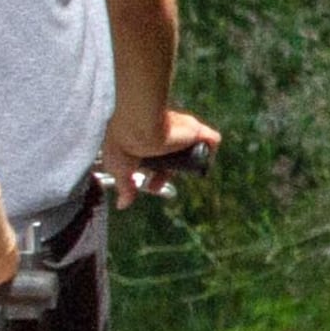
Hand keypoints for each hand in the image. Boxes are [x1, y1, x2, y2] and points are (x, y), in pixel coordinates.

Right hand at [103, 107, 219, 204]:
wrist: (140, 126)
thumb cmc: (124, 142)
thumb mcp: (119, 168)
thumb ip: (124, 187)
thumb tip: (122, 205)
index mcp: (142, 140)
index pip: (154, 159)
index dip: (155, 176)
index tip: (152, 186)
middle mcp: (162, 134)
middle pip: (173, 156)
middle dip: (170, 172)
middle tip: (164, 181)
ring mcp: (179, 131)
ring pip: (191, 148)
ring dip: (189, 161)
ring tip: (184, 171)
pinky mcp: (196, 130)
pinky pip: (211, 140)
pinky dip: (211, 151)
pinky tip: (204, 164)